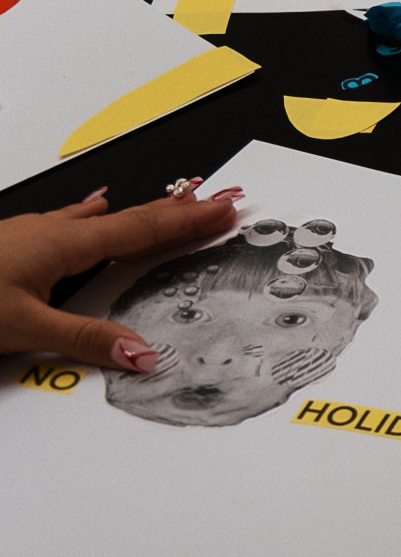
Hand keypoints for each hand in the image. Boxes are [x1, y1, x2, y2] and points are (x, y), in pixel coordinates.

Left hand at [0, 184, 240, 370]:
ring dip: (142, 213)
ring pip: (102, 218)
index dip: (186, 223)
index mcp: (63, 245)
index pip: (140, 231)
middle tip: (215, 203)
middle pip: (128, 218)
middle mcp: (51, 231)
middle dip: (177, 212)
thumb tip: (143, 353)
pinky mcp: (15, 240)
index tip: (222, 211)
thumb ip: (85, 339)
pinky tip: (93, 207)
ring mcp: (32, 232)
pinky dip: (94, 214)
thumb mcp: (22, 325)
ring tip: (172, 204)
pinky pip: (71, 220)